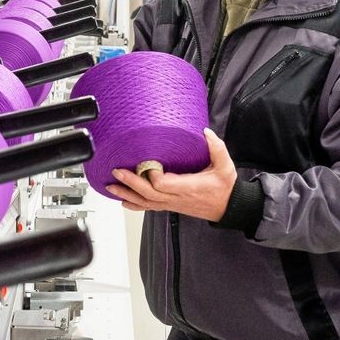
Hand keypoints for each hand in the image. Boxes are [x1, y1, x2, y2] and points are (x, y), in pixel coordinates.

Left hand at [105, 128, 236, 221]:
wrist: (228, 207)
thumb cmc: (225, 188)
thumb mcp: (226, 166)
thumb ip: (217, 148)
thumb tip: (206, 132)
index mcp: (189, 187)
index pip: (164, 185)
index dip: (152, 176)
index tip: (147, 164)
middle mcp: (177, 198)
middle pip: (149, 194)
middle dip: (131, 183)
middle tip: (117, 171)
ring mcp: (172, 204)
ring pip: (146, 202)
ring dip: (127, 195)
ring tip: (111, 187)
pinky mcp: (170, 206)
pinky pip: (149, 207)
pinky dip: (135, 205)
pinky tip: (123, 201)